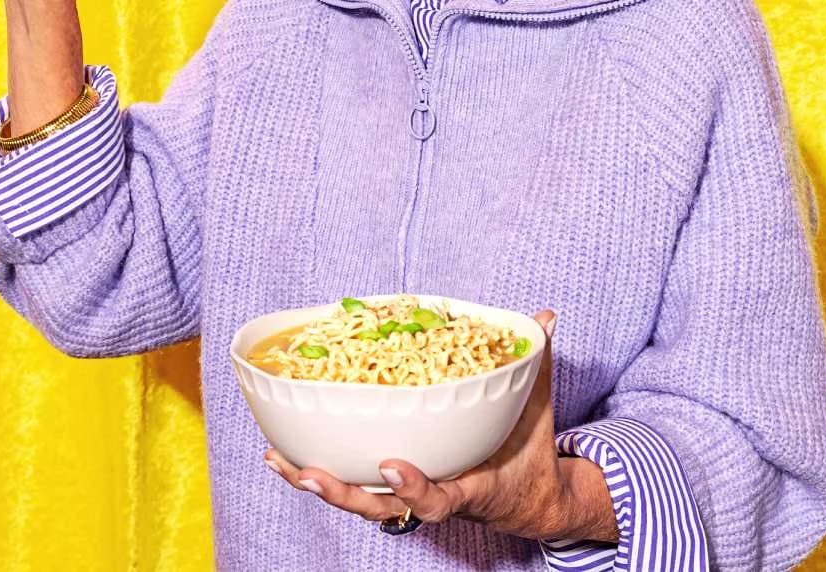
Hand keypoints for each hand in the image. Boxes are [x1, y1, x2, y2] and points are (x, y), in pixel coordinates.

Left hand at [264, 309, 612, 540]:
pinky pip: (355, 488)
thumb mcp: (537, 412)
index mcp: (471, 487)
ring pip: (360, 502)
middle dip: (345, 493)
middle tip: (309, 471)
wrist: (529, 501)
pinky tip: (284, 457)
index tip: (392, 464)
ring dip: (320, 485)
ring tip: (280, 461)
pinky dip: (320, 474)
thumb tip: (546, 318)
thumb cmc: (526, 453)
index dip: (414, 485)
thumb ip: (536, 366)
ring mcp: (411, 496)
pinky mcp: (394, 489)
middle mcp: (435, 496)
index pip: (440, 495)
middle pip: (383, 508)